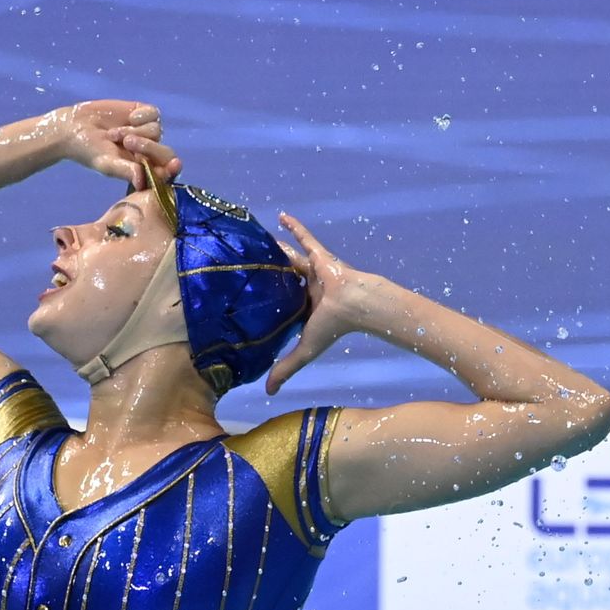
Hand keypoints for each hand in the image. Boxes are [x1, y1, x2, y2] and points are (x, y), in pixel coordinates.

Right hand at [50, 101, 181, 189]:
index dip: (171, 170)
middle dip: (149, 147)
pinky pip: (153, 114)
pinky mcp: (143, 113)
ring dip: (134, 131)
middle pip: (165, 152)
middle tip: (127, 143)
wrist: (76, 126)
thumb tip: (143, 182)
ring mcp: (147, 132)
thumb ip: (125, 171)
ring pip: (156, 131)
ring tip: (114, 134)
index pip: (164, 173)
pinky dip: (140, 116)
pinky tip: (127, 118)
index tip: (174, 165)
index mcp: (142, 170)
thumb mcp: (106, 164)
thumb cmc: (89, 151)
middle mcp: (148, 152)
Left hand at [266, 213, 381, 393]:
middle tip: (250, 269)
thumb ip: (286, 368)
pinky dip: (295, 228)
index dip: (270, 307)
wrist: (358, 305)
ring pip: (292, 259)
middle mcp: (308, 290)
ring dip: (278, 251)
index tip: (252, 306)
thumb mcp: (304, 350)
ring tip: (259, 243)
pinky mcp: (321, 256)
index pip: (283, 307)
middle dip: (271, 276)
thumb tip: (267, 393)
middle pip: (284, 281)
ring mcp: (315, 272)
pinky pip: (306, 239)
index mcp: (305, 309)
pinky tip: (280, 217)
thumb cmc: (333, 328)